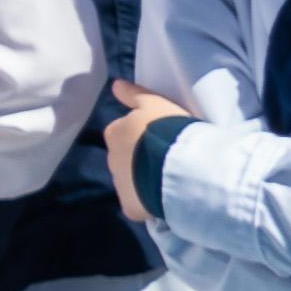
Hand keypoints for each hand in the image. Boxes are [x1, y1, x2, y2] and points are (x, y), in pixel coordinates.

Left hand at [106, 76, 194, 221]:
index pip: (123, 135)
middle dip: (139, 161)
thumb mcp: (155, 104)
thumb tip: (115, 85)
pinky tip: (165, 201)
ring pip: (130, 182)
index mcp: (114, 133)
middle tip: (166, 162)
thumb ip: (134, 94)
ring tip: (169, 182)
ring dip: (143, 182)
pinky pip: (137, 205)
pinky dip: (147, 204)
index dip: (142, 139)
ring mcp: (119, 184)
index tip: (160, 142)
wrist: (178, 165)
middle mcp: (111, 158)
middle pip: (125, 159)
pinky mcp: (129, 206)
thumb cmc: (167, 129)